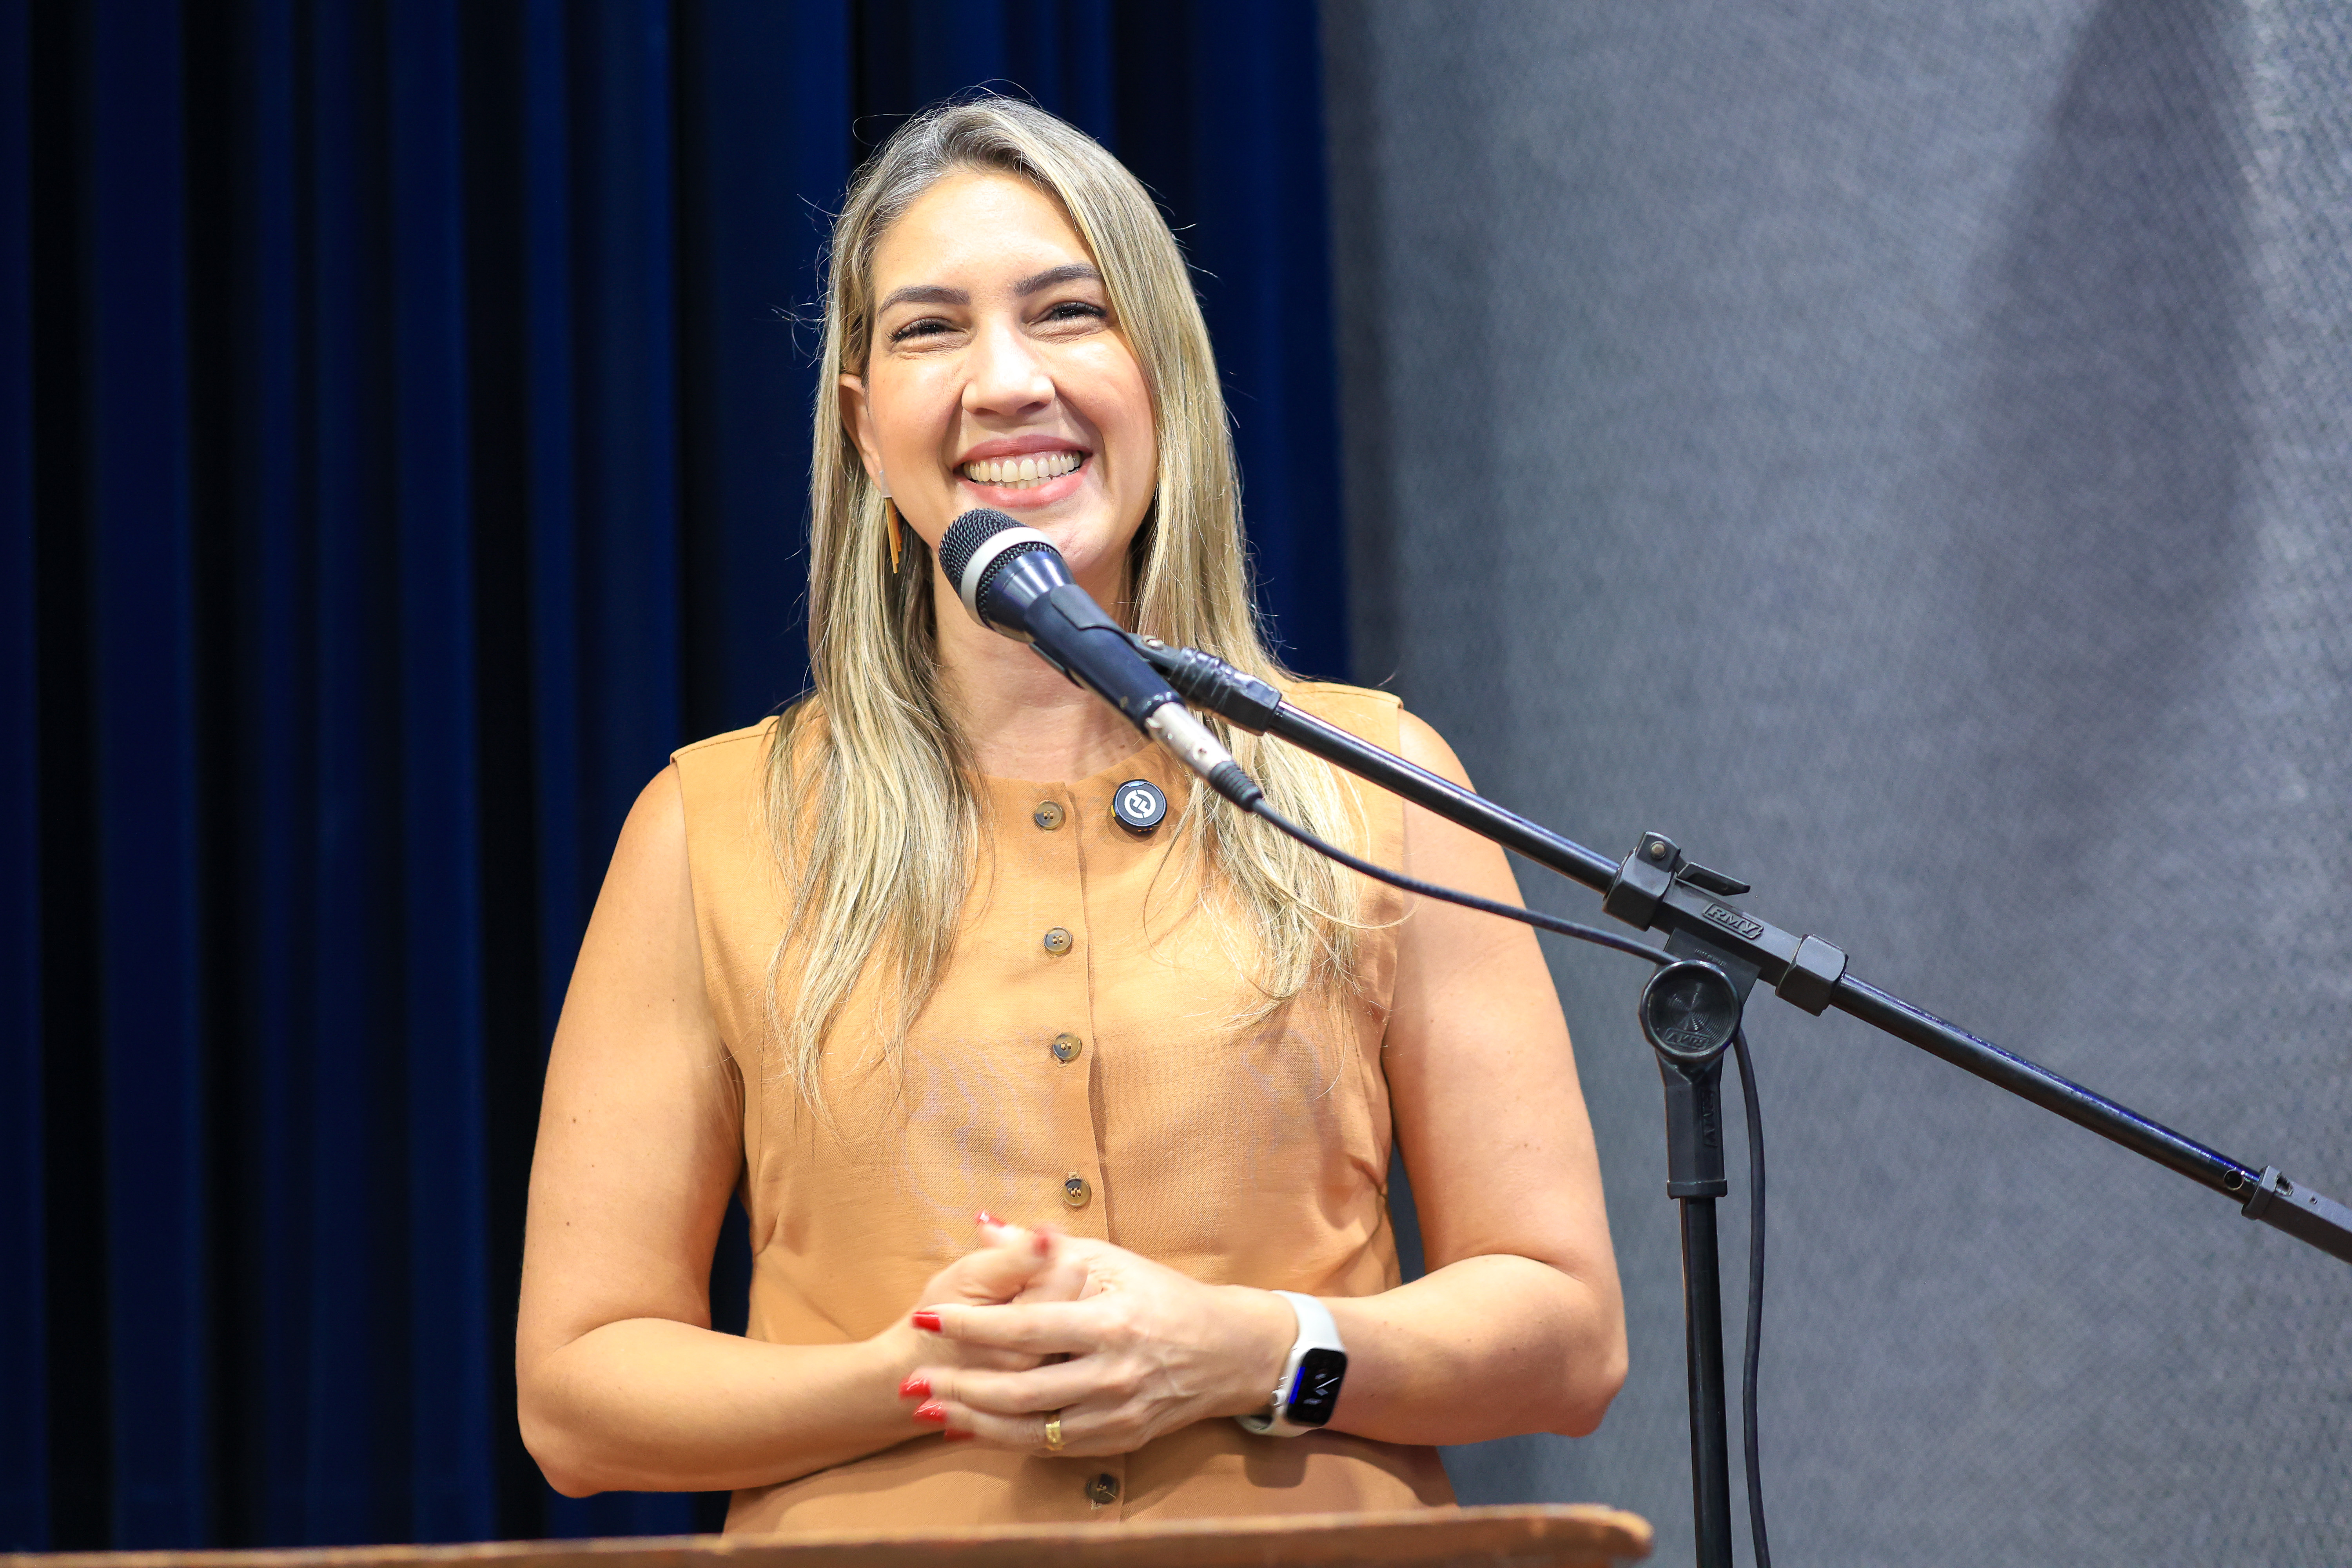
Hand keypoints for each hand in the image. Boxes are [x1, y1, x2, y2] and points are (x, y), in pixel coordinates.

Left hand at [903, 1238, 1297, 1455]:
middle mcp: (1114, 1374)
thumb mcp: (1109, 1259)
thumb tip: (982, 1224)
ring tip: (928, 1410)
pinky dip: (1006, 1440)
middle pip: (1021, 1389)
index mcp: (1111, 1322)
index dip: (973, 1323)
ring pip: (1031, 1429)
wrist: (1227, 1352)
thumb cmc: (1162, 1296)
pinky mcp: (1118, 1439)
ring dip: (973, 1422)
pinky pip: (1052, 1447)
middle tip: (913, 1381)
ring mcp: (1117, 1413)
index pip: (1027, 1326)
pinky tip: (970, 1429)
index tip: (928, 1318)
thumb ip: (1042, 1247)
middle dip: (960, 1387)